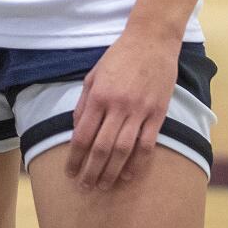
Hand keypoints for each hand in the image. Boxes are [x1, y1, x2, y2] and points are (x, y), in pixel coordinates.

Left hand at [66, 30, 177, 189]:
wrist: (151, 40)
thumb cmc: (118, 57)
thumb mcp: (93, 75)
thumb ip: (84, 104)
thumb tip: (77, 129)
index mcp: (98, 96)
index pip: (83, 135)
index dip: (75, 157)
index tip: (69, 172)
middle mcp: (117, 106)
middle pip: (102, 148)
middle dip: (91, 170)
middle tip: (84, 187)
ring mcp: (139, 111)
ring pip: (124, 150)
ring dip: (112, 172)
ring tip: (103, 186)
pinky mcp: (158, 113)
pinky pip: (147, 144)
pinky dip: (138, 163)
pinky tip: (129, 175)